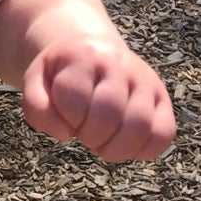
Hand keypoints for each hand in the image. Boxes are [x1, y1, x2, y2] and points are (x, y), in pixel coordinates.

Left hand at [22, 35, 174, 162]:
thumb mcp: (36, 80)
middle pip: (109, 113)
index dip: (67, 118)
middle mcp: (119, 64)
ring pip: (140, 125)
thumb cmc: (62, 73)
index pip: (75, 98)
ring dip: (116, 148)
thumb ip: (37, 107)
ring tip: (103, 145)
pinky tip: (126, 147)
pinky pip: (164, 133)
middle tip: (85, 135)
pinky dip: (144, 150)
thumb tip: (65, 135)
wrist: (90, 49)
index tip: (66, 117)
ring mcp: (145, 80)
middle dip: (91, 136)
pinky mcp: (161, 97)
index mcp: (84, 56)